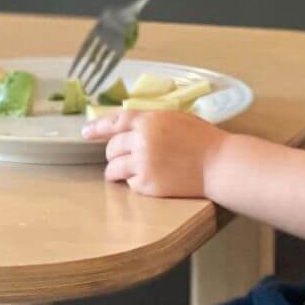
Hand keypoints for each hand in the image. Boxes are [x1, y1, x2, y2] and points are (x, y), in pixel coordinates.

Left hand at [83, 109, 225, 196]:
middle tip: (125, 157)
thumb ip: (150, 122)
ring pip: (114, 169)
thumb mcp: (175, 119)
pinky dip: (135, 183)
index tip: (85, 133)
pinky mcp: (147, 184)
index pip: (114, 122)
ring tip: (128, 172)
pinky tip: (150, 180)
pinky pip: (129, 184)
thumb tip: (128, 128)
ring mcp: (143, 163)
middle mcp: (141, 141)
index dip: (97, 127)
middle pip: (111, 148)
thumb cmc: (202, 140)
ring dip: (117, 171)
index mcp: (149, 121)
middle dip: (114, 153)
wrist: (218, 164)